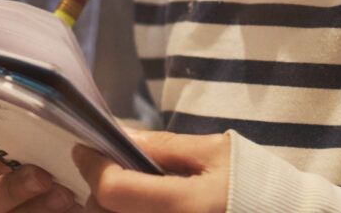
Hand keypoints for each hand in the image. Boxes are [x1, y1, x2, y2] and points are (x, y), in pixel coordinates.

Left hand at [73, 131, 228, 212]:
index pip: (113, 190)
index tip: (84, 150)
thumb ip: (165, 146)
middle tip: (106, 169)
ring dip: (111, 207)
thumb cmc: (256, 184)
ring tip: (127, 189)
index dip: (91, 167)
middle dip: (97, 191)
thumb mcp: (215, 152)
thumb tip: (121, 135)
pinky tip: (141, 204)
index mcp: (185, 206)